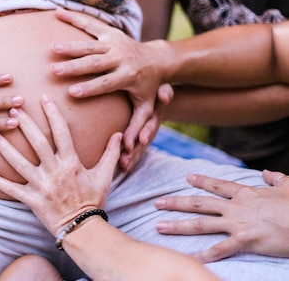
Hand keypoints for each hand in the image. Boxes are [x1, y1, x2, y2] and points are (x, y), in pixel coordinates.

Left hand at [0, 94, 122, 235]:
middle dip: (24, 125)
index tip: (44, 98)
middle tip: (11, 109)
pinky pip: (12, 190)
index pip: (61, 133)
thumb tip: (119, 134)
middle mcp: (55, 172)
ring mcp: (42, 186)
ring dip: (5, 149)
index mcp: (72, 163)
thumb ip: (110, 154)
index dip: (53, 114)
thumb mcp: (105, 176)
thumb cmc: (93, 200)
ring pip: (20, 164)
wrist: (83, 228)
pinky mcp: (32, 200)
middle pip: (37, 144)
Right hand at [51, 8, 169, 150]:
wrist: (157, 58)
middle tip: (54, 71)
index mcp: (127, 76)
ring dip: (70, 46)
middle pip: (94, 63)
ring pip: (89, 45)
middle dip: (74, 67)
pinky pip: (89, 24)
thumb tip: (131, 147)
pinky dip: (73, 17)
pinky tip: (56, 13)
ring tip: (51, 49)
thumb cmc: (147, 87)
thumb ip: (138, 125)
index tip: (72, 92)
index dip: (90, 88)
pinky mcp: (109, 32)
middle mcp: (120, 58)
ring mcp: (114, 43)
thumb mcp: (145, 106)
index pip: (106, 83)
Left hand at [119, 83, 173, 170]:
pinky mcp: (138, 143)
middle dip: (135, 151)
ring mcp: (144, 138)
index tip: (141, 139)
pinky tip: (120, 169)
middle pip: (143, 143)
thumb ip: (165, 93)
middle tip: (125, 158)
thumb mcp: (163, 91)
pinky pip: (134, 152)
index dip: (146, 132)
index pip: (150, 126)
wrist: (158, 103)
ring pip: (138, 150)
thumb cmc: (157, 94)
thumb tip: (165, 94)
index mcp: (154, 118)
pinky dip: (129, 161)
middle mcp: (150, 130)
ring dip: (131, 158)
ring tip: (122, 166)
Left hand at [154, 170, 288, 262]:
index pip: (218, 186)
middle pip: (200, 203)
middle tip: (157, 203)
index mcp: (246, 193)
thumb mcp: (288, 186)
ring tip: (159, 226)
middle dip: (176, 203)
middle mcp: (236, 207)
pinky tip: (188, 258)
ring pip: (200, 223)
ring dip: (178, 225)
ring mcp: (237, 223)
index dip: (201, 181)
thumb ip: (275, 179)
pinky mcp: (244, 241)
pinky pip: (219, 249)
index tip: (187, 178)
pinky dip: (203, 255)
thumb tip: (268, 172)